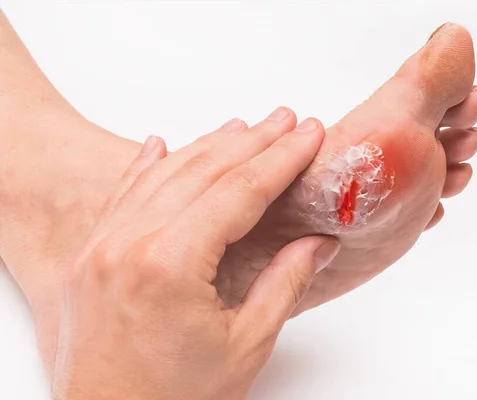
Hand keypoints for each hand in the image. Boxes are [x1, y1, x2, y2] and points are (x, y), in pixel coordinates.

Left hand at [52, 116, 339, 399]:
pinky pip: (122, 196)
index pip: (239, 191)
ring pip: (163, 175)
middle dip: (253, 141)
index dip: (281, 159)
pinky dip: (147, 166)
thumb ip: (284, 283)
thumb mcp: (245, 346)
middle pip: (203, 172)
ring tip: (244, 127)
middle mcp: (129, 245)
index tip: (308, 135)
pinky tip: (161, 144)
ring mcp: (103, 247)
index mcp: (170, 265)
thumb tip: (318, 243)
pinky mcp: (92, 257)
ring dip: (208, 146)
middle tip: (287, 120)